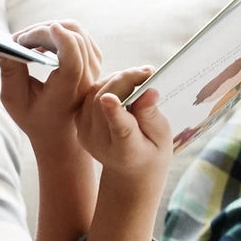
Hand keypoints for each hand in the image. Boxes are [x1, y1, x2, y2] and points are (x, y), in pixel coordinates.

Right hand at [0, 23, 103, 159]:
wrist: (60, 130)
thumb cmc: (34, 117)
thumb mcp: (14, 100)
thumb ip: (10, 72)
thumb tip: (0, 47)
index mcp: (67, 92)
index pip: (72, 62)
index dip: (63, 41)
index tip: (47, 28)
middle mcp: (86, 79)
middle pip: (73, 38)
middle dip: (43, 31)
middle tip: (18, 40)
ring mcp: (94, 68)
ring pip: (77, 31)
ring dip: (49, 28)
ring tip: (27, 41)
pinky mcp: (94, 59)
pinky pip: (79, 34)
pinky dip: (59, 32)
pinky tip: (42, 42)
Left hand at [75, 63, 177, 181]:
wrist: (129, 168)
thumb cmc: (151, 151)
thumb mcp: (162, 138)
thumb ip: (152, 117)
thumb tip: (148, 92)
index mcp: (125, 150)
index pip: (119, 130)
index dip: (114, 113)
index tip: (109, 99)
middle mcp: (99, 142)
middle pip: (105, 103)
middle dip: (126, 80)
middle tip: (148, 72)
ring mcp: (85, 131)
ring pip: (96, 93)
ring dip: (117, 78)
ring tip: (140, 76)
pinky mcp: (79, 121)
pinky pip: (91, 92)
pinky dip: (108, 82)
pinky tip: (124, 82)